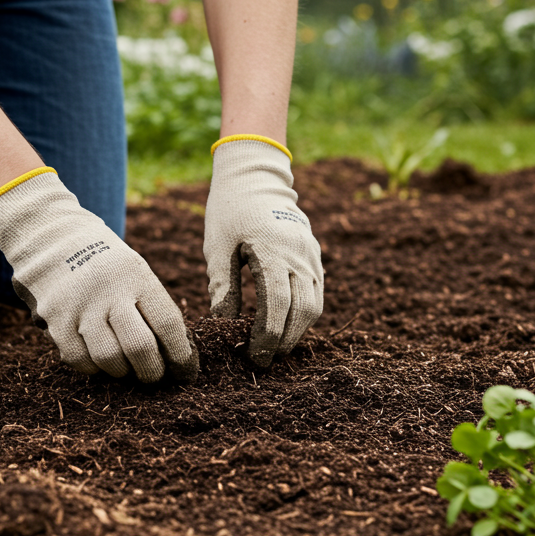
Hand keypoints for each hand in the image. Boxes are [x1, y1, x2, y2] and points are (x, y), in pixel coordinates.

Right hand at [0, 170, 197, 382]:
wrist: (52, 240)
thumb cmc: (107, 267)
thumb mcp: (136, 273)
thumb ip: (153, 309)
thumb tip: (176, 357)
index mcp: (137, 277)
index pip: (168, 323)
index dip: (180, 355)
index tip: (185, 372)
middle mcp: (109, 290)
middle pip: (139, 346)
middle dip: (152, 371)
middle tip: (154, 377)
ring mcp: (80, 305)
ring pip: (109, 358)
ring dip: (122, 372)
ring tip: (126, 368)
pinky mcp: (55, 319)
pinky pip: (79, 359)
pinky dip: (93, 368)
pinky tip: (99, 360)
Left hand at [204, 137, 322, 365]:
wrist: (255, 176)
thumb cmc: (228, 210)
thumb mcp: (217, 247)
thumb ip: (223, 286)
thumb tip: (223, 327)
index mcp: (271, 251)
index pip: (276, 305)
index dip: (267, 336)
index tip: (254, 356)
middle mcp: (298, 254)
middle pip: (303, 310)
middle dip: (285, 340)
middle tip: (264, 359)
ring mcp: (311, 254)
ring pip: (315, 305)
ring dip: (298, 330)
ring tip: (275, 346)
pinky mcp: (314, 255)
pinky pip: (317, 291)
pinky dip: (304, 313)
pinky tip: (285, 324)